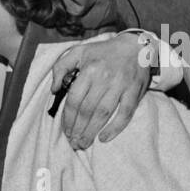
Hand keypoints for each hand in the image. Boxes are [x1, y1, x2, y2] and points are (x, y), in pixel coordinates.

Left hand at [52, 32, 150, 149]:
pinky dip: (115, 127)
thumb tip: (54, 89)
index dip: (68, 118)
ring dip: (91, 131)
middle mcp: (104, 79)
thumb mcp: (78, 52)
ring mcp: (120, 86)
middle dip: (78, 129)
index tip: (65, 131)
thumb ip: (61, 68)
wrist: (135, 46)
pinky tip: (104, 138)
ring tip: (83, 144)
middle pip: (87, 110)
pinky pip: (125, 113)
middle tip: (73, 143)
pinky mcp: (134, 92)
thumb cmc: (103, 52)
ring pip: (103, 113)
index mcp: (89, 70)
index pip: (74, 100)